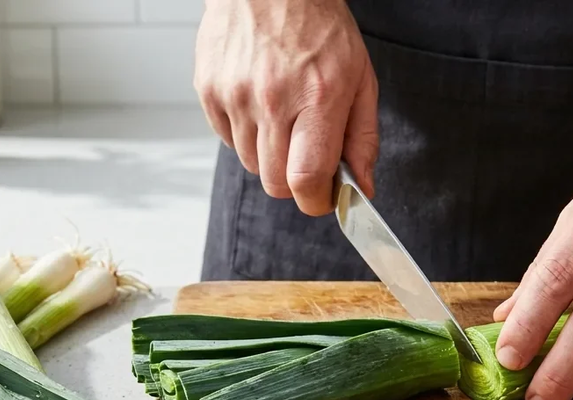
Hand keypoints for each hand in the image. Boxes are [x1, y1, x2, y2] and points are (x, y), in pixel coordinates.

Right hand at [194, 0, 377, 214]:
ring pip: (251, 164)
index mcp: (318, 96)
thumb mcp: (360, 77)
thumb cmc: (318, 25)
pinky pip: (227, 140)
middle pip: (275, 183)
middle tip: (306, 154)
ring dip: (269, 154)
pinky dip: (245, 133)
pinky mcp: (209, 90)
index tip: (323, 197)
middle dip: (294, 181)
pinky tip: (259, 102)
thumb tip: (361, 187)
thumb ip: (363, 138)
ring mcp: (235, 95)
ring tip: (282, 116)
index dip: (315, 200)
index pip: (306, 178)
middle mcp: (273, 98)